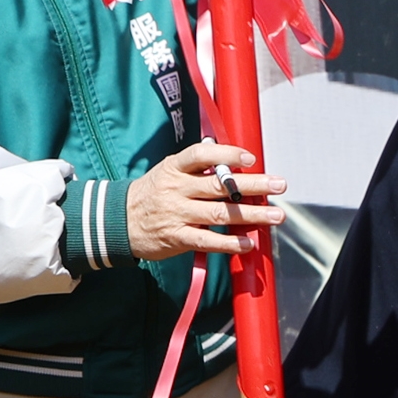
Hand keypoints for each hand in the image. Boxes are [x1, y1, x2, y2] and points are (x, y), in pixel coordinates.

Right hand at [127, 140, 288, 257]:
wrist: (118, 221)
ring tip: (276, 215)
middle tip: (279, 184)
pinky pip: (207, 240)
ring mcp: (177, 214)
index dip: (226, 154)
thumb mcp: (167, 172)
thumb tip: (232, 163)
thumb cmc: (152, 194)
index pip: (201, 154)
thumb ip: (196, 168)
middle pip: (220, 186)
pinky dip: (230, 243)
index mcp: (174, 168)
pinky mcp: (177, 237)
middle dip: (254, 185)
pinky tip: (249, 243)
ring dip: (251, 215)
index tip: (250, 158)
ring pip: (220, 214)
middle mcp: (176, 189)